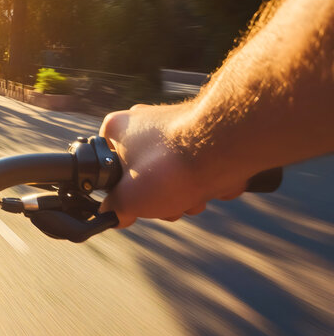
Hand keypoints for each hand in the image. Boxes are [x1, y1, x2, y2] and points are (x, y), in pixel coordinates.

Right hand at [97, 103, 247, 227]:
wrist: (226, 146)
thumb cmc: (172, 166)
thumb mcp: (129, 199)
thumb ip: (115, 210)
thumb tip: (113, 215)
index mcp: (118, 129)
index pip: (109, 164)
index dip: (123, 189)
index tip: (136, 200)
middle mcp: (146, 121)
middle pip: (146, 174)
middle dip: (161, 196)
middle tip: (168, 200)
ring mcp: (178, 126)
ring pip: (176, 175)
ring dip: (187, 194)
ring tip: (195, 193)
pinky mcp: (207, 133)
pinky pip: (202, 166)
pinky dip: (209, 180)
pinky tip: (215, 183)